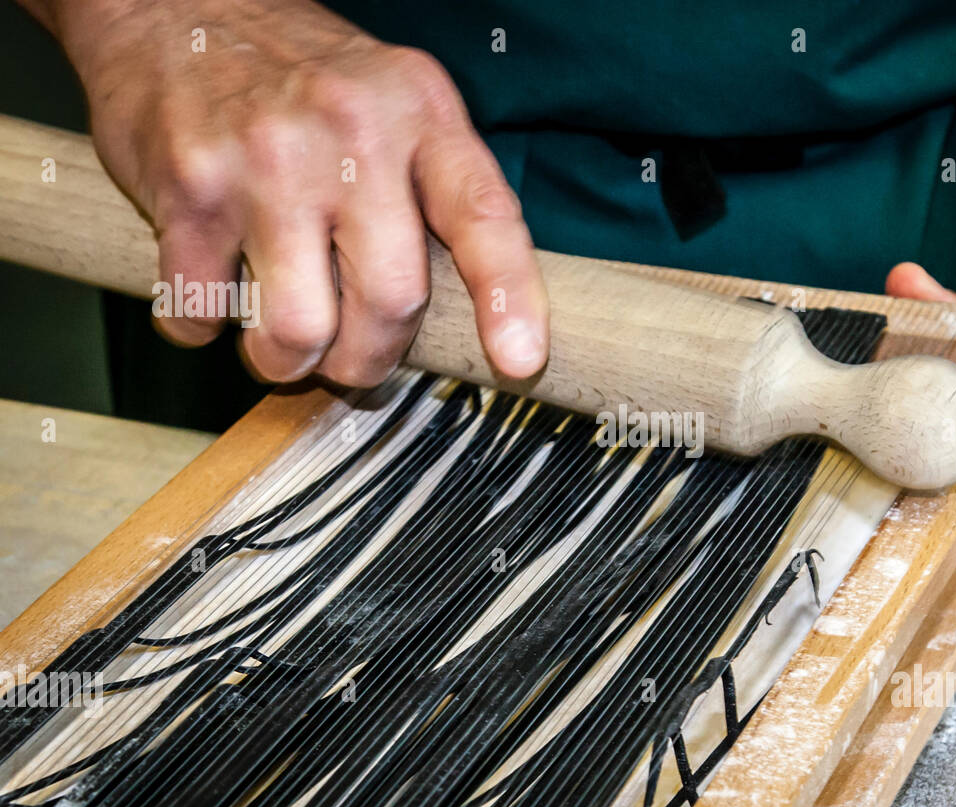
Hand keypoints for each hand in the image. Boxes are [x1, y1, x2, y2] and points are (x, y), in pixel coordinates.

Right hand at [55, 0, 547, 384]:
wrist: (177, 7)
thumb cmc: (302, 77)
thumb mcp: (397, 102)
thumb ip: (435, 190)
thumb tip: (464, 315)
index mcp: (421, 114)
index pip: (482, 215)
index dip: (508, 297)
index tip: (518, 361)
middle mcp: (352, 134)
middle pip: (389, 300)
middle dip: (368, 361)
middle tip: (351, 360)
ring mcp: (268, 161)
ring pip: (297, 328)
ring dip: (285, 361)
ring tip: (280, 341)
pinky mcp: (192, 188)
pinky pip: (202, 311)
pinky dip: (201, 327)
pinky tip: (211, 292)